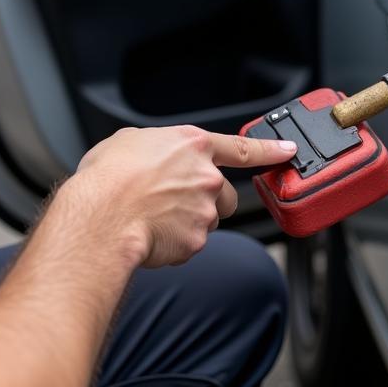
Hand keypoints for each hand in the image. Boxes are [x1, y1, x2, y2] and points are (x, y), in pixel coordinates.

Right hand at [74, 125, 296, 268]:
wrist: (99, 218)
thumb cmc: (107, 178)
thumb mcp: (129, 142)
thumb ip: (155, 148)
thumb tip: (154, 157)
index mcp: (192, 145)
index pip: (243, 148)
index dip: (270, 150)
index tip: (288, 151)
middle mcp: (206, 177)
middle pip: (225, 195)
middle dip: (208, 201)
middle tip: (174, 202)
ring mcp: (205, 211)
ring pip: (208, 221)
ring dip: (189, 222)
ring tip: (153, 219)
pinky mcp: (197, 241)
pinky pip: (190, 244)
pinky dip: (174, 244)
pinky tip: (150, 236)